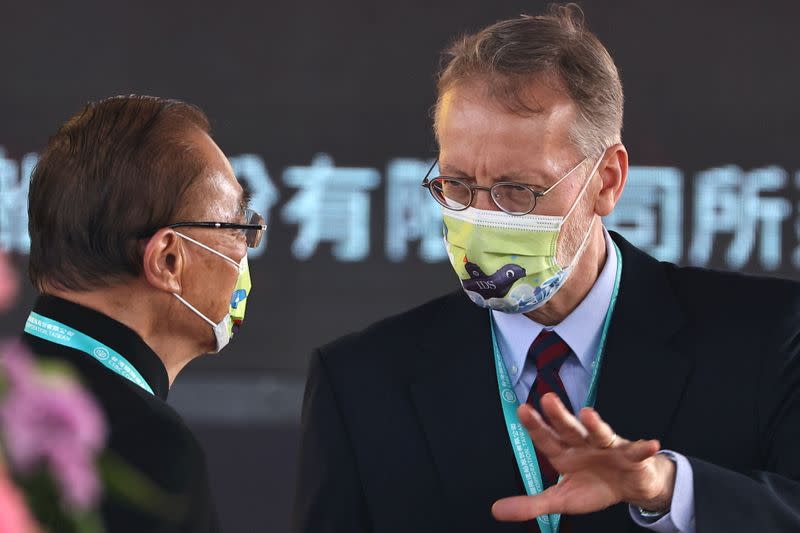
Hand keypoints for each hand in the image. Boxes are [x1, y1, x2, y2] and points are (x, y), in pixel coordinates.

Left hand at [492, 393, 676, 521]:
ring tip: (588, 414)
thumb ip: (531, 504)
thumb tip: (496, 510)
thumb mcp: (560, 499)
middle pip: (569, 429)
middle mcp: (583, 444)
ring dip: (595, 425)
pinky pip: (637, 452)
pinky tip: (650, 444)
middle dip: (559, 416)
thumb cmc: (592, 486)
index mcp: (564, 453)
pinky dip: (643, 448)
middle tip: (548, 399)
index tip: (522, 410)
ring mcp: (608, 448)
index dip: (535, 426)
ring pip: (600, 434)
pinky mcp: (632, 457)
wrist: (630, 486)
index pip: (546, 439)